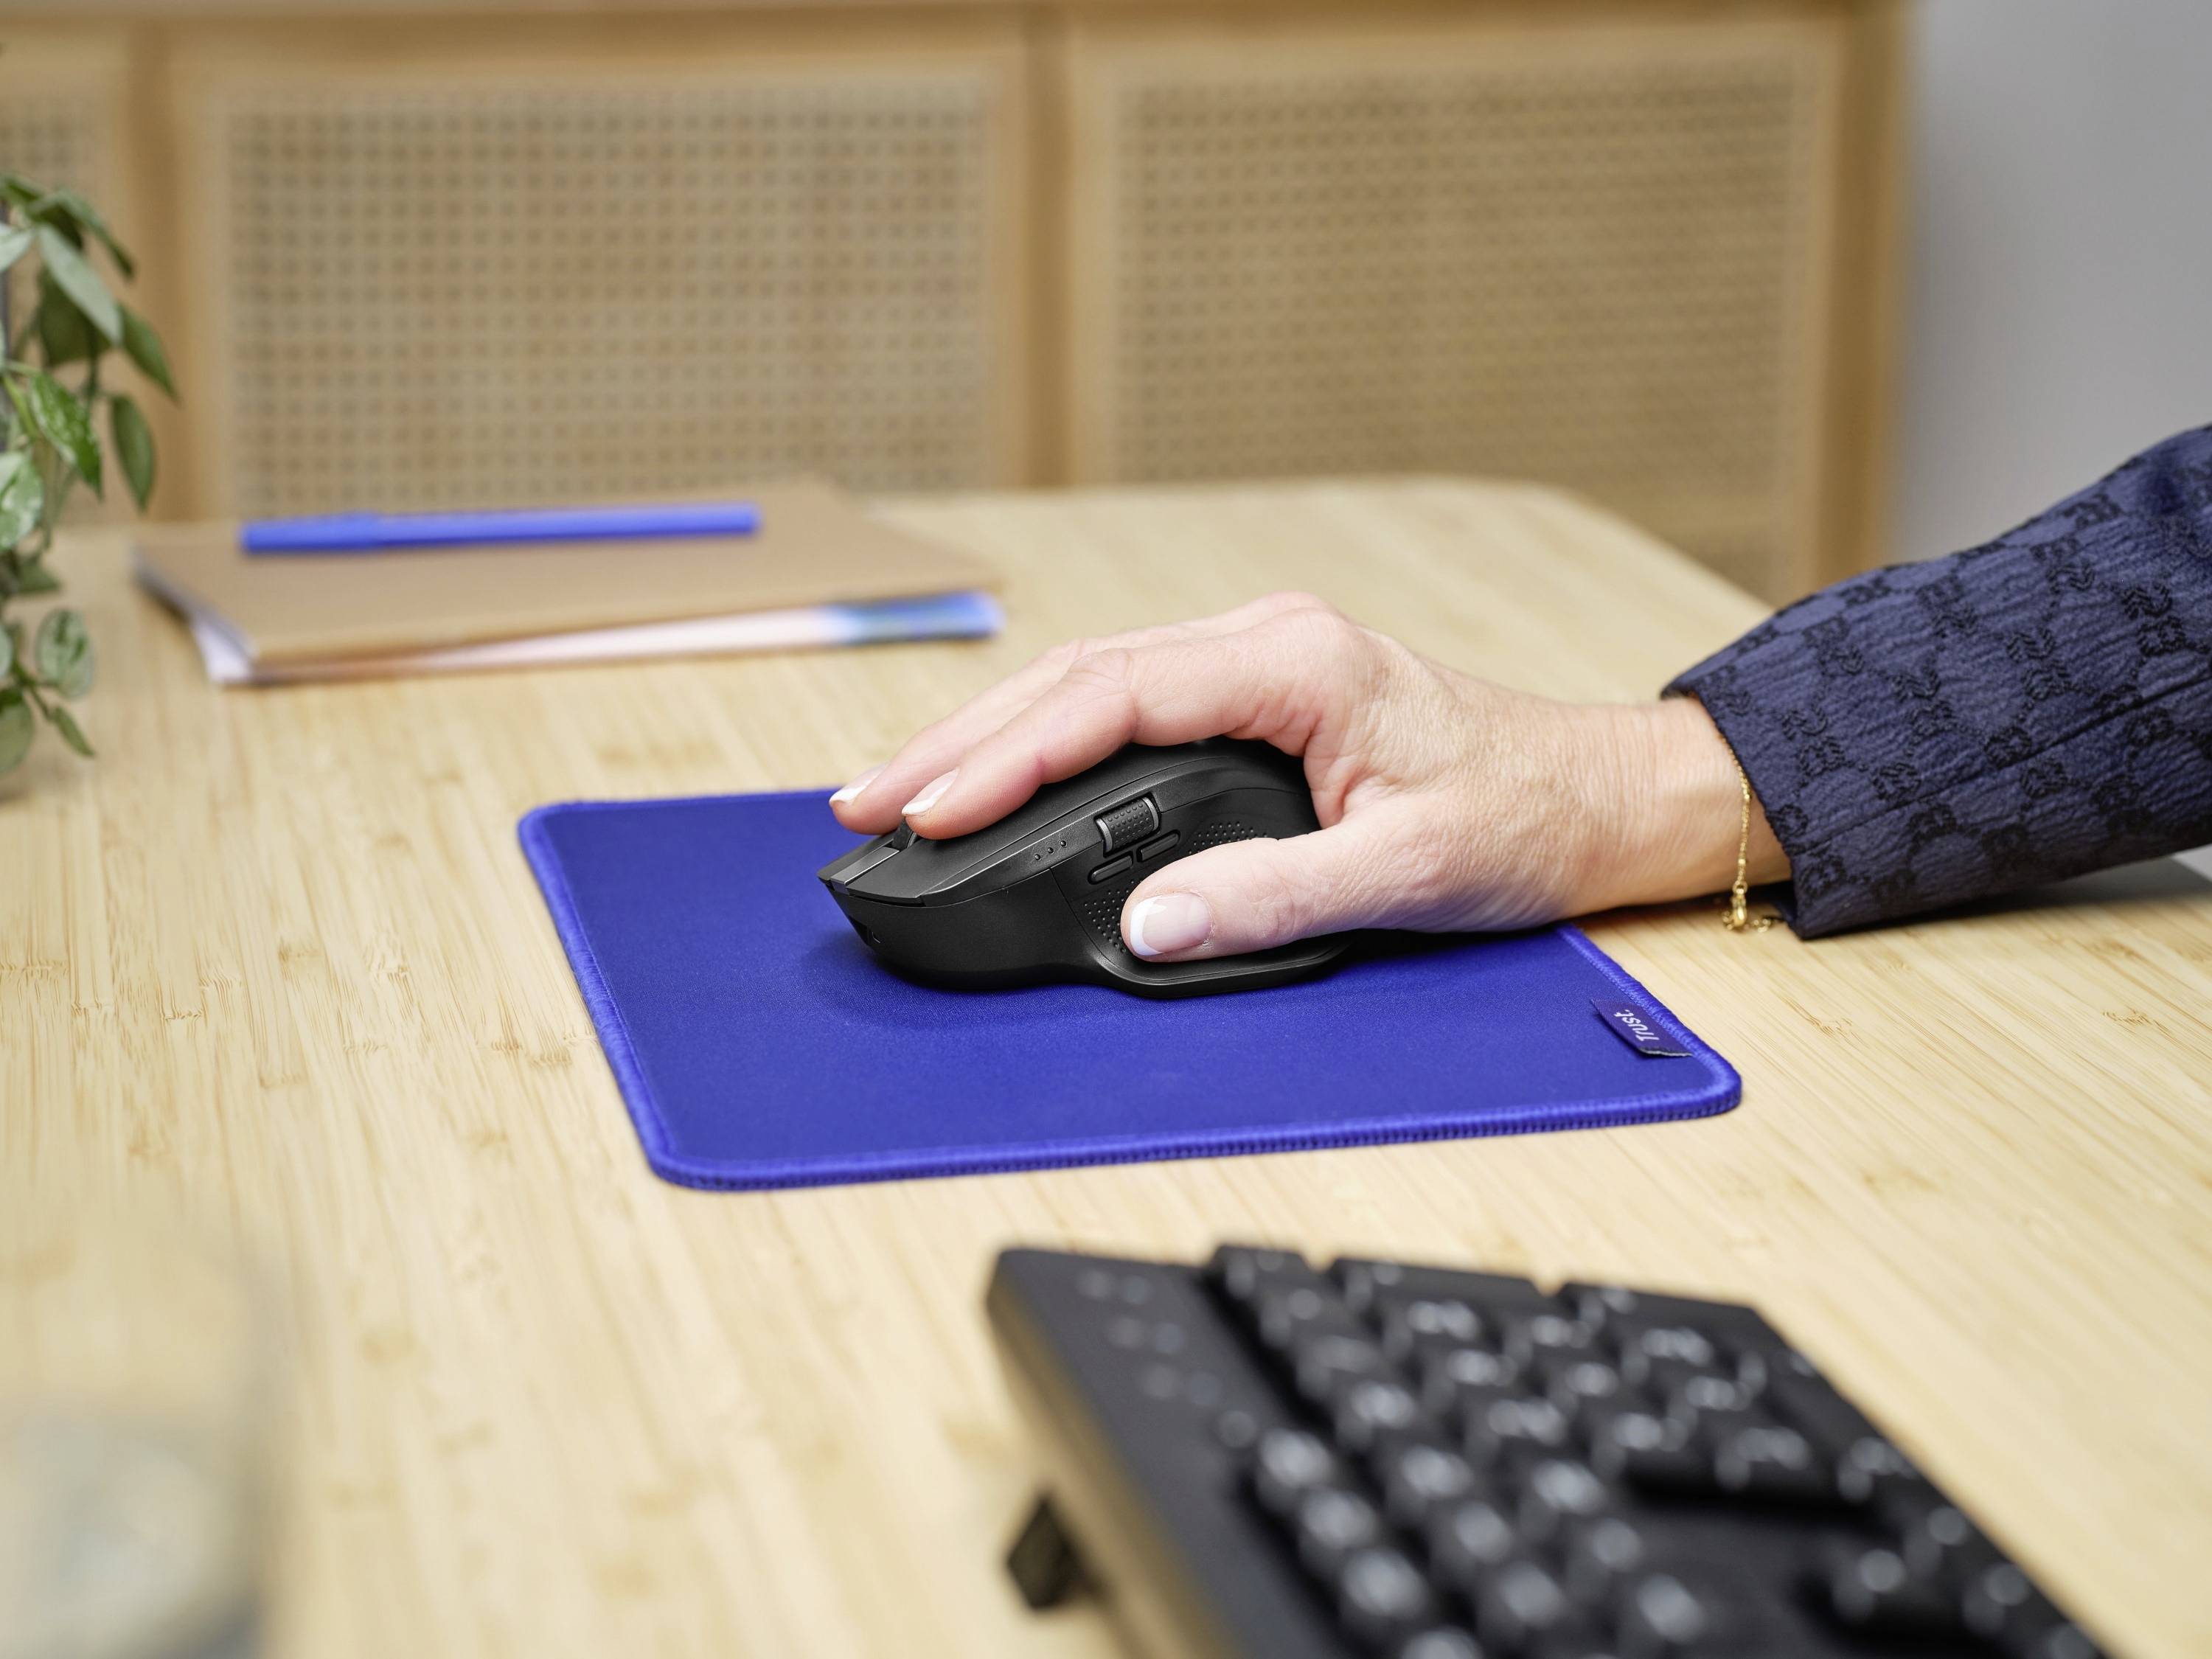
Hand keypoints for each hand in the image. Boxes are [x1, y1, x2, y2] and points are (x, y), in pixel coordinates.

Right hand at [829, 594, 1786, 960]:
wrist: (1595, 795)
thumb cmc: (1519, 817)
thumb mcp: (1405, 870)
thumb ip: (1274, 895)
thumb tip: (1147, 923)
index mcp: (1293, 661)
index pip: (1110, 696)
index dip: (1005, 754)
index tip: (929, 810)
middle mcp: (1264, 641)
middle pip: (1074, 675)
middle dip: (960, 739)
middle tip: (864, 802)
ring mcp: (1257, 661)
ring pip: (1089, 682)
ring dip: (991, 734)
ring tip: (901, 790)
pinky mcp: (1257, 694)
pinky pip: (1123, 703)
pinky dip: (1047, 738)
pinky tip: (1001, 771)